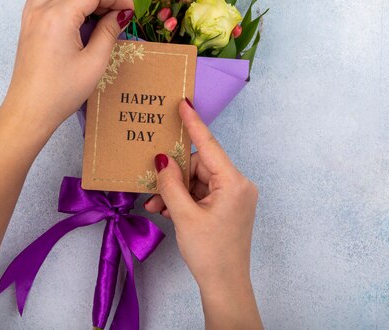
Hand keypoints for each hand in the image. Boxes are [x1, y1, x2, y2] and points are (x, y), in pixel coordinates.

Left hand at [0, 0, 133, 146]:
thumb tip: (121, 14)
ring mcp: (30, 18)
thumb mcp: (94, 62)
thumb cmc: (62, 91)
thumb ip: (108, 32)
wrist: (29, 111)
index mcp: (58, 16)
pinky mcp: (26, 28)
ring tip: (92, 15)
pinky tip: (73, 22)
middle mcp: (40, 10)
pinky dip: (60, 1)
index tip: (130, 8)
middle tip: (115, 15)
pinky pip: (42, 0)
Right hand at [145, 99, 261, 328]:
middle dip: (173, 175)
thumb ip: (171, 184)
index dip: (193, 124)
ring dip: (174, 191)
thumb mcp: (184, 216)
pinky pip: (200, 194)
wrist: (225, 286)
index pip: (209, 145)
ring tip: (155, 205)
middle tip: (150, 183)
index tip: (183, 103)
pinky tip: (165, 211)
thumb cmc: (210, 253)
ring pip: (196, 181)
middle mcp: (238, 185)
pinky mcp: (227, 207)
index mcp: (234, 183)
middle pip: (198, 165)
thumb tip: (161, 161)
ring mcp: (233, 196)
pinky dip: (183, 200)